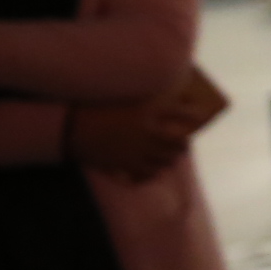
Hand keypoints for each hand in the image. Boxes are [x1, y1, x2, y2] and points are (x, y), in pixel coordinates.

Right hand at [66, 66, 222, 180]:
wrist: (70, 128)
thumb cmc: (95, 109)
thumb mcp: (124, 99)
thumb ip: (145, 101)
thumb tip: (165, 95)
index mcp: (147, 113)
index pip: (183, 113)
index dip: (195, 114)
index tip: (200, 114)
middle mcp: (147, 134)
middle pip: (179, 143)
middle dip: (183, 143)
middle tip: (182, 142)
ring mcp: (137, 152)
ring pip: (166, 160)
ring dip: (170, 158)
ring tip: (169, 157)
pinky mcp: (125, 166)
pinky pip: (148, 174)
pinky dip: (153, 172)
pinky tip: (152, 169)